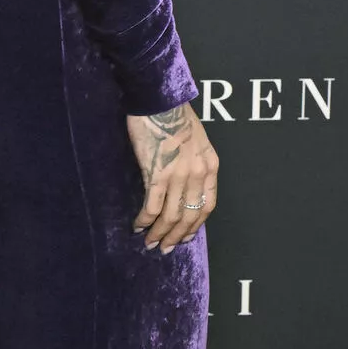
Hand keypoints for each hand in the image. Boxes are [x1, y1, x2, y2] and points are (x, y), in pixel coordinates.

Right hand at [127, 101, 217, 252]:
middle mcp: (197, 174)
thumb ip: (195, 161)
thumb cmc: (174, 114)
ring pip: (170, 216)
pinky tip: (138, 227)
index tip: (186, 236)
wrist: (159, 100)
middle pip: (189, 216)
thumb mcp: (197, 139)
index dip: (196, 225)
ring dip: (160, 233)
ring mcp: (178, 175)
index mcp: (209, 166)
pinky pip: (152, 206)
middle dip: (177, 236)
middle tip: (165, 248)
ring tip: (150, 243)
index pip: (207, 205)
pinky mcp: (157, 174)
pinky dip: (145, 221)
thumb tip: (184, 182)